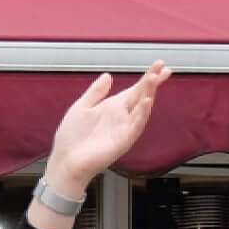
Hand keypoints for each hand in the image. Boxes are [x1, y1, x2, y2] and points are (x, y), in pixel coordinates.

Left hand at [44, 62, 171, 184]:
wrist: (65, 163)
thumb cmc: (71, 140)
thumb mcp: (81, 108)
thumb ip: (95, 92)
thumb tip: (107, 76)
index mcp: (111, 108)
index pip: (134, 90)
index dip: (146, 78)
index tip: (159, 65)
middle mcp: (121, 117)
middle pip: (141, 96)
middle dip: (152, 82)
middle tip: (163, 68)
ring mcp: (123, 129)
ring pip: (141, 108)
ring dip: (148, 93)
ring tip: (154, 79)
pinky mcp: (122, 141)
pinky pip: (136, 126)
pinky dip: (142, 114)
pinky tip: (146, 102)